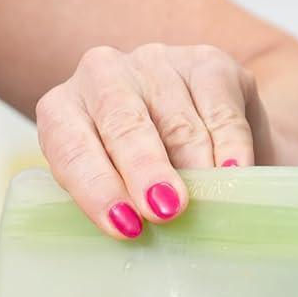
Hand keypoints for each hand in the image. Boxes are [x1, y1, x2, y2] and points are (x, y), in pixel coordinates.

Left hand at [36, 44, 268, 237]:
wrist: (193, 131)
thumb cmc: (138, 174)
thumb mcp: (114, 190)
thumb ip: (118, 205)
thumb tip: (140, 234)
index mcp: (62, 110)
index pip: (70, 148)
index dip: (96, 188)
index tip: (125, 225)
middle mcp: (101, 74)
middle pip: (123, 123)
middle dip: (145, 169)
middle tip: (166, 210)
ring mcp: (153, 62)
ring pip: (177, 120)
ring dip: (194, 166)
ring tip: (209, 202)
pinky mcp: (205, 62)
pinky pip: (220, 109)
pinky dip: (230, 145)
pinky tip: (235, 171)